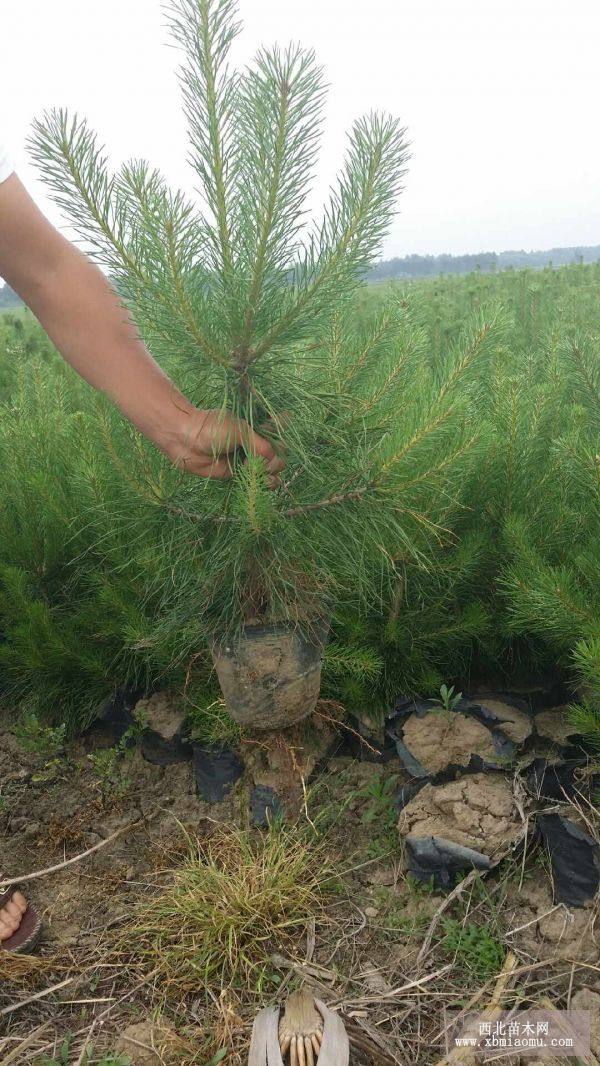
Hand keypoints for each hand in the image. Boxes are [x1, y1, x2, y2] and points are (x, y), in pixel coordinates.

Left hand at [155, 406, 285, 483]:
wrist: (187, 441)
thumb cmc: (212, 428)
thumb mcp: (240, 431)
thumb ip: (261, 445)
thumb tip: (273, 459)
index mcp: (257, 428)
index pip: (280, 435)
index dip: (281, 441)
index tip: (275, 442)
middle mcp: (255, 444)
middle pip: (279, 456)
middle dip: (275, 461)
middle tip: (259, 460)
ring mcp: (248, 459)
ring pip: (272, 470)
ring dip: (270, 473)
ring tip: (258, 471)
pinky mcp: (239, 474)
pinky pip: (259, 481)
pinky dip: (265, 483)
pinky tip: (260, 480)